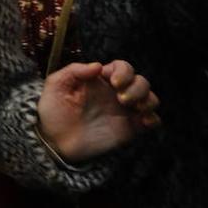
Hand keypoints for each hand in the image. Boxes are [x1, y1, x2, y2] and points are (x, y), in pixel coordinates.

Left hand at [38, 60, 160, 162]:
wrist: (55, 142)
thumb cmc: (53, 111)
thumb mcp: (56, 86)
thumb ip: (74, 71)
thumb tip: (98, 65)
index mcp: (100, 81)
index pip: (122, 67)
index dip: (123, 71)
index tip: (114, 82)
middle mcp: (116, 94)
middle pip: (140, 81)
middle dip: (137, 87)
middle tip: (121, 98)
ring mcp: (124, 112)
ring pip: (150, 98)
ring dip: (147, 99)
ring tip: (134, 108)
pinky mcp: (130, 129)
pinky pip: (152, 121)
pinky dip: (153, 118)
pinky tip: (143, 121)